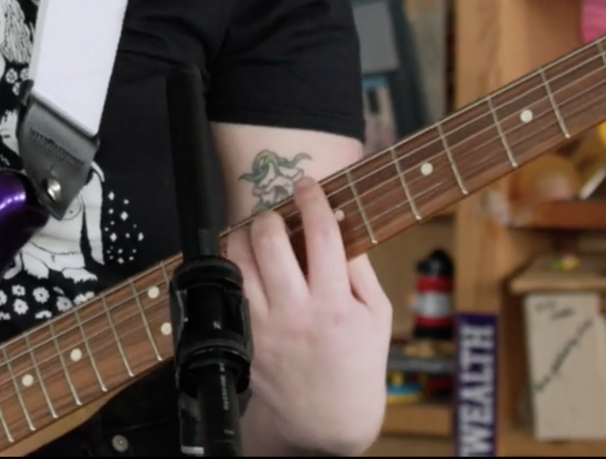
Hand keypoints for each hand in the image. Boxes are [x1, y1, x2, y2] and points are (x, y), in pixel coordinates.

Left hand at [224, 175, 392, 455]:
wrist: (327, 420)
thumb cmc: (357, 364)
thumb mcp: (376, 316)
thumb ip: (360, 270)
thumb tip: (340, 224)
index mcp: (335, 306)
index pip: (322, 235)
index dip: (313, 200)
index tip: (308, 184)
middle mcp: (296, 314)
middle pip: (269, 242)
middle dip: (270, 214)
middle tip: (276, 212)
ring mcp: (264, 327)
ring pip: (238, 262)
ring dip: (243, 236)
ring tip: (257, 232)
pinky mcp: (244, 338)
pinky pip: (229, 290)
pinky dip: (234, 268)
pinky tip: (247, 263)